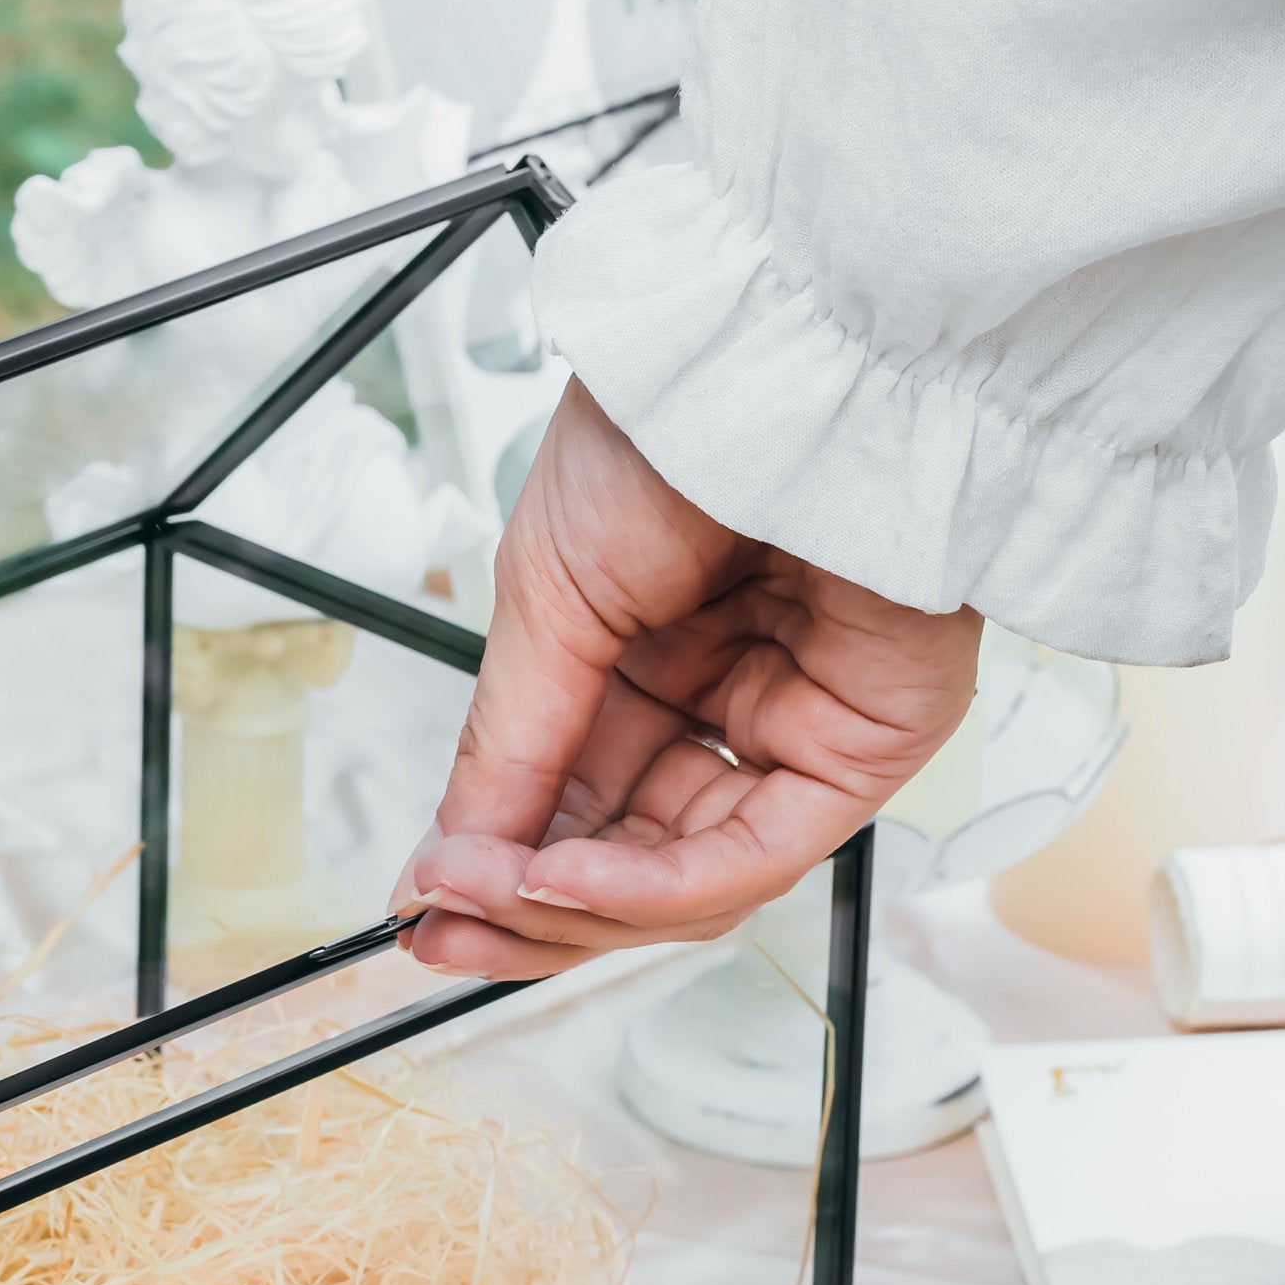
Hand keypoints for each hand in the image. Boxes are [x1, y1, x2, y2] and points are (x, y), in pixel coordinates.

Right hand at [395, 381, 980, 980]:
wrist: (775, 359)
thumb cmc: (667, 433)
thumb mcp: (545, 599)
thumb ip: (507, 746)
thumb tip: (446, 863)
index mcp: (652, 657)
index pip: (578, 804)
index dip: (495, 867)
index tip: (419, 907)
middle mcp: (728, 702)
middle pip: (627, 860)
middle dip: (525, 907)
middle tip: (440, 926)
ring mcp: (799, 730)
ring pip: (685, 880)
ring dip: (574, 907)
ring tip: (491, 893)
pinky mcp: (865, 745)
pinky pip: (748, 856)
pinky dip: (648, 890)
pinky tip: (563, 880)